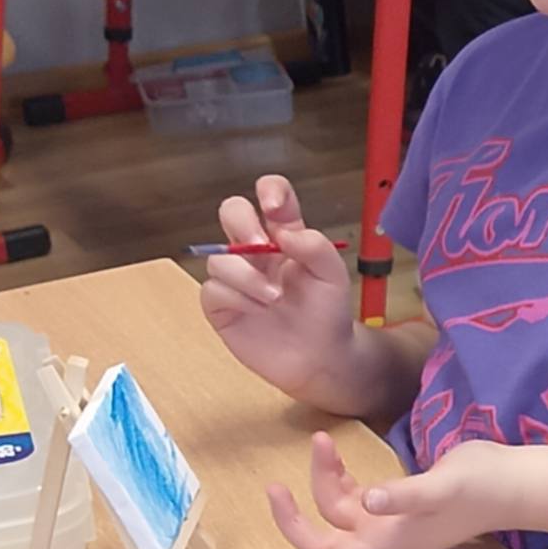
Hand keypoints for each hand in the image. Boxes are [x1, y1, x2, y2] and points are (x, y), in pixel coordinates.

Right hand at [201, 176, 355, 401]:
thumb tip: (284, 233)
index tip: (274, 207)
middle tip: (260, 245)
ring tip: (275, 298)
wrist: (321, 358)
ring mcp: (237, 277)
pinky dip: (236, 298)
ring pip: (220, 257)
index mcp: (285, 235)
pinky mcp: (222, 305)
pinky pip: (213, 289)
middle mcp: (257, 250)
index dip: (269, 191)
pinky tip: (258, 311)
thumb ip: (315, 247)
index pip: (272, 195)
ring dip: (247, 276)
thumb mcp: (334, 276)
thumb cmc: (327, 313)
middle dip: (241, 223)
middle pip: (232, 212)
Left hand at [265, 432, 500, 548]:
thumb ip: (404, 495)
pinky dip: (340, 478)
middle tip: (275, 486)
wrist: (510, 481)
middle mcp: (383, 540)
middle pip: (324, 543)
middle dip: (294, 518)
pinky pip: (354, 499)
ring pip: (337, 513)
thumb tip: (368, 501)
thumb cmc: (480, 488)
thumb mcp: (441, 488)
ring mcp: (389, 523)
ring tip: (322, 441)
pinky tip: (337, 454)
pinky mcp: (397, 503)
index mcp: (389, 544)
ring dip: (322, 481)